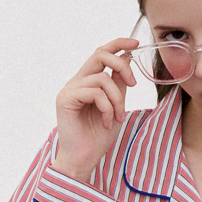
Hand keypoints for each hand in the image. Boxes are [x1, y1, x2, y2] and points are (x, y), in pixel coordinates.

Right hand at [52, 38, 138, 182]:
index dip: (118, 44)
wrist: (84, 158)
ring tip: (118, 117)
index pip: (102, 54)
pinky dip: (107, 108)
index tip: (136, 43)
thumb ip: (119, 85)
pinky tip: (108, 122)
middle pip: (99, 55)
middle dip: (121, 65)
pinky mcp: (65, 99)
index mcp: (88, 82)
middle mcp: (77, 82)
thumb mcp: (116, 106)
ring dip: (117, 99)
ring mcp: (70, 89)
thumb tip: (127, 60)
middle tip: (133, 84)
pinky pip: (94, 93)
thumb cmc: (99, 136)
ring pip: (102, 79)